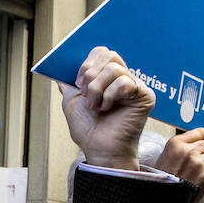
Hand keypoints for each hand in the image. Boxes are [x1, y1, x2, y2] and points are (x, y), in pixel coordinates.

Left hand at [60, 47, 154, 169]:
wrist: (98, 149)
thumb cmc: (88, 129)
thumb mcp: (71, 101)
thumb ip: (68, 82)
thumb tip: (58, 69)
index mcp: (108, 77)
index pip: (102, 53)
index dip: (87, 64)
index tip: (78, 84)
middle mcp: (123, 78)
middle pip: (109, 55)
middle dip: (90, 74)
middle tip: (86, 94)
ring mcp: (135, 86)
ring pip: (114, 69)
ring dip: (97, 89)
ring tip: (95, 106)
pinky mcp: (145, 96)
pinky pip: (125, 82)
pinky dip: (110, 96)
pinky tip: (107, 108)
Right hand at [153, 128, 203, 193]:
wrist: (163, 199)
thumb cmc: (163, 179)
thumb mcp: (166, 156)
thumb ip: (182, 146)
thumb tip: (202, 142)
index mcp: (176, 144)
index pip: (200, 132)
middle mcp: (188, 152)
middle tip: (199, 161)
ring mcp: (199, 164)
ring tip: (199, 170)